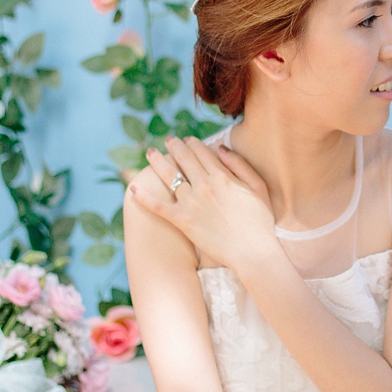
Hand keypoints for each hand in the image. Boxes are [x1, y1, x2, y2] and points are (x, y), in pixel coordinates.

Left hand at [135, 136, 279, 274]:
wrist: (252, 252)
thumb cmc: (259, 222)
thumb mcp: (258, 187)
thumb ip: (240, 165)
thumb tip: (220, 148)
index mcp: (222, 176)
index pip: (202, 152)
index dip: (193, 143)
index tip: (187, 139)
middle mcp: (204, 185)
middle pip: (183, 159)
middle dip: (174, 146)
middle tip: (167, 140)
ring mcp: (191, 203)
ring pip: (169, 176)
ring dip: (157, 162)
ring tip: (151, 153)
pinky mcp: (182, 221)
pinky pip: (158, 206)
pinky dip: (144, 197)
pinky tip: (132, 188)